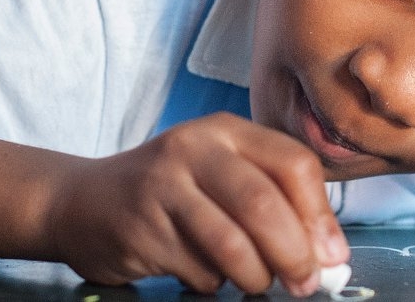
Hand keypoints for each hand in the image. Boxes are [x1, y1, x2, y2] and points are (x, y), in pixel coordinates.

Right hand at [43, 112, 348, 296]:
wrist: (82, 201)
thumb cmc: (170, 190)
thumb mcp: (222, 172)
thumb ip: (275, 199)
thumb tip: (328, 252)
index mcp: (226, 130)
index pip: (293, 163)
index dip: (320, 214)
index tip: (332, 253)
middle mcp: (193, 149)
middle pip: (263, 203)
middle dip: (294, 253)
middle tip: (306, 283)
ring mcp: (161, 187)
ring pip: (230, 243)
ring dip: (256, 276)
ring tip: (258, 284)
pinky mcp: (139, 228)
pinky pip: (196, 268)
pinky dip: (214, 283)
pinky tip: (208, 276)